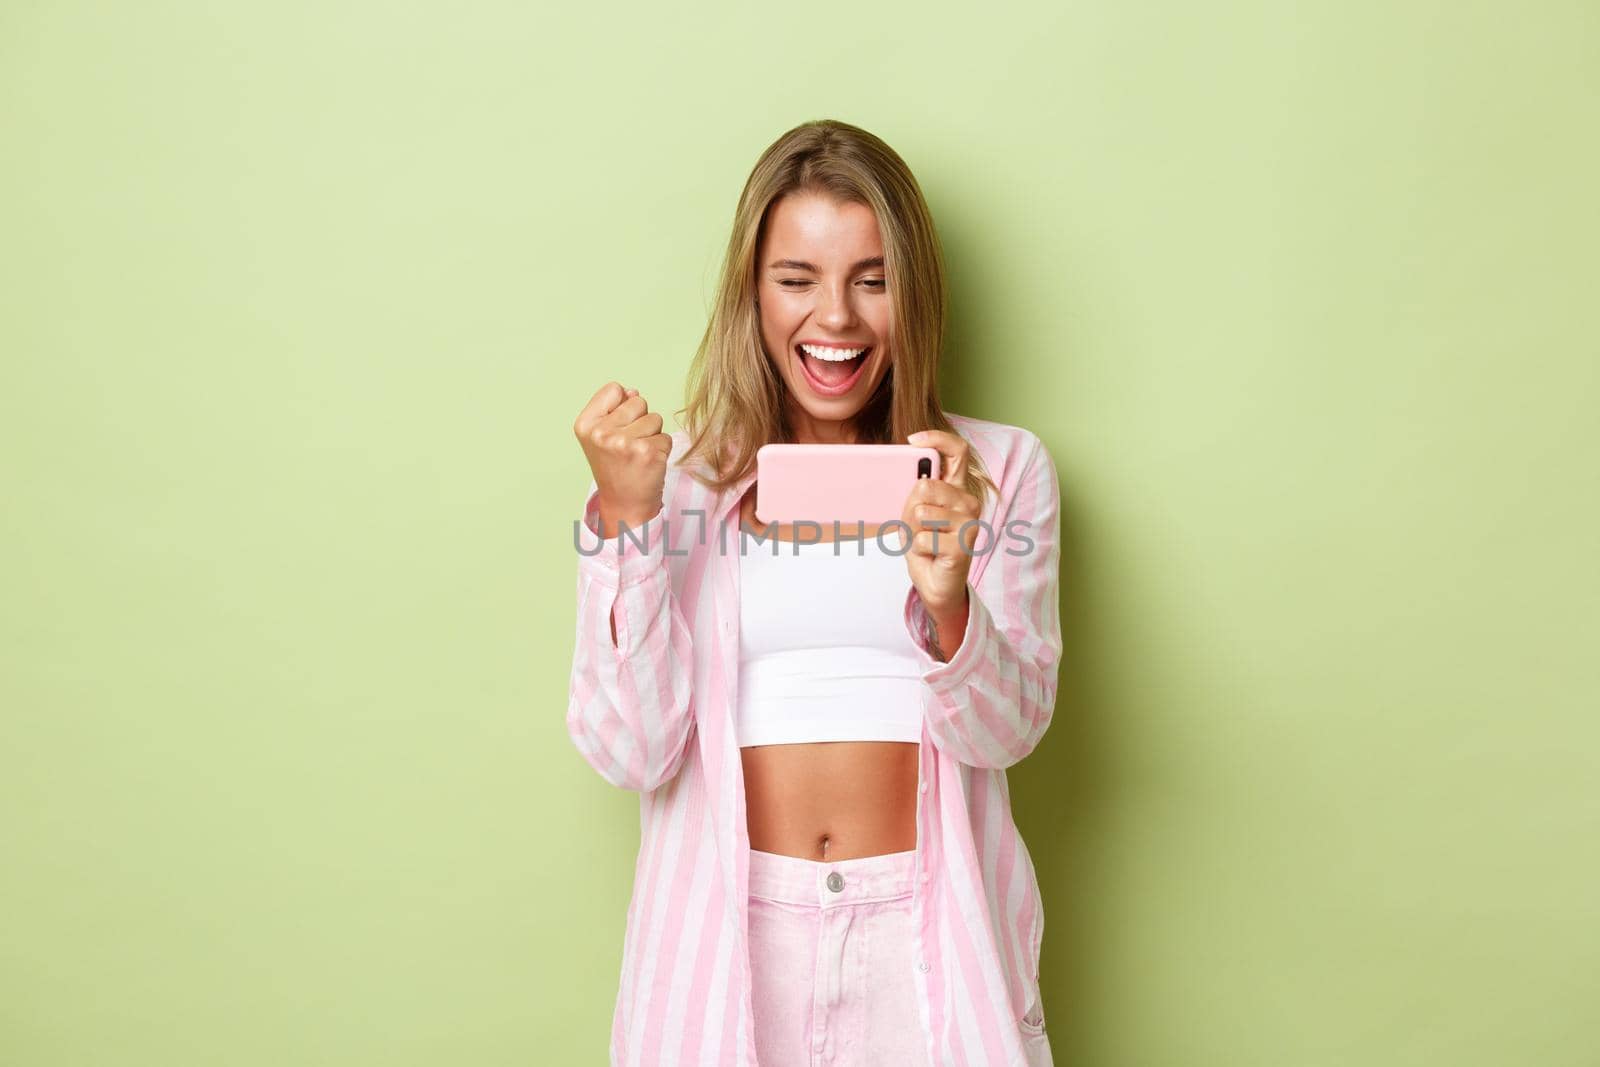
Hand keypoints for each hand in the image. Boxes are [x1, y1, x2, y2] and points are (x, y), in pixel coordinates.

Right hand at [574, 382, 672, 536]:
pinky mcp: (647, 453)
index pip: (614, 388)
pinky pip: (666, 437)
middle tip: (629, 445)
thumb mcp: (601, 435)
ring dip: (652, 435)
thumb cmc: (615, 466)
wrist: (624, 504)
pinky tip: (648, 463)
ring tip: (638, 454)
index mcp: (585, 424)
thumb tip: (633, 391)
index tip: (616, 427)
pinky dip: (662, 449)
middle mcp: (601, 433)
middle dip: (639, 420)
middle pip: (638, 401)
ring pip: (655, 418)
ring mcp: (624, 443)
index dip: (622, 405)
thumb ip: (614, 408)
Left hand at [900, 429, 981, 621]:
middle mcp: (968, 502)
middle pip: (925, 486)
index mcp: (957, 488)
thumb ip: (916, 492)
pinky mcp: (963, 546)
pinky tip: (930, 555)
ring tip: (924, 541)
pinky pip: (922, 538)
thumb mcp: (914, 513)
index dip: (937, 439)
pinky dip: (917, 549)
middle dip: (909, 507)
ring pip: (921, 513)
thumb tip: (915, 479)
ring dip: (912, 531)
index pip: (957, 452)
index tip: (912, 441)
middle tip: (916, 525)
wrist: (935, 584)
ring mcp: (969, 523)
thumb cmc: (925, 545)